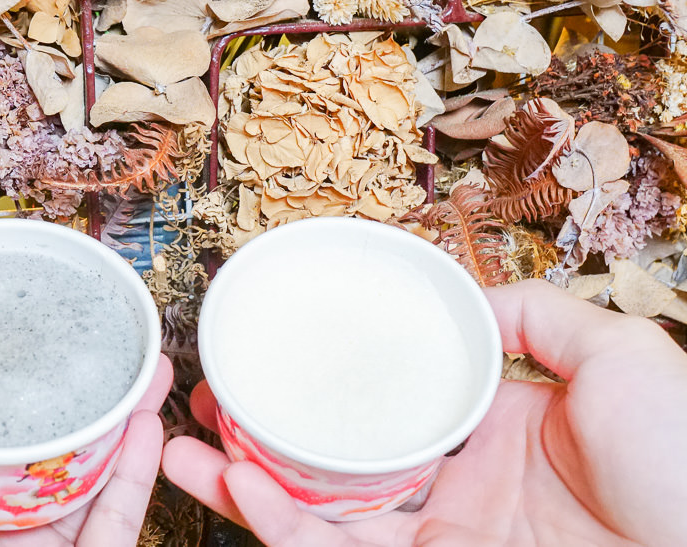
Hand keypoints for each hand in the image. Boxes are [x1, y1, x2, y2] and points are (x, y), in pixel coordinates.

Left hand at [0, 355, 172, 546]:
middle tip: (110, 352)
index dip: (27, 393)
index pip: (1, 440)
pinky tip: (149, 423)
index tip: (42, 346)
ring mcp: (55, 545)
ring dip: (129, 420)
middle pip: (63, 452)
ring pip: (102, 475)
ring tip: (144, 372)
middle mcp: (12, 526)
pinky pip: (122, 514)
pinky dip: (140, 470)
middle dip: (90, 400)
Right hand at [162, 280, 686, 545]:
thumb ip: (539, 316)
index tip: (283, 353)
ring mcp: (435, 537)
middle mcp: (453, 487)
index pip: (393, 404)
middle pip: (335, 459)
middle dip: (263, 434)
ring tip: (180, 448)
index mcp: (492, 433)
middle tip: (208, 402)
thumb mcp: (619, 358)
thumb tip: (473, 295)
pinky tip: (233, 482)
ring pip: (315, 510)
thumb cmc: (685, 463)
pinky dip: (276, 520)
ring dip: (241, 480)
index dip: (332, 383)